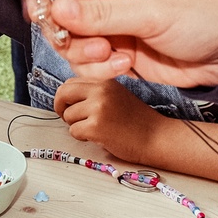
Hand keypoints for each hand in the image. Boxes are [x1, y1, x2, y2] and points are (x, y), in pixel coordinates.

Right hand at [22, 0, 217, 88]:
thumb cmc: (205, 16)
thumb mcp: (154, 12)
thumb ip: (104, 14)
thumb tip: (58, 9)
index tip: (39, 11)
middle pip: (56, 6)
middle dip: (62, 29)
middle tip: (82, 42)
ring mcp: (108, 23)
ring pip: (67, 39)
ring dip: (82, 53)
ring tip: (112, 56)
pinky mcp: (113, 51)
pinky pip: (85, 62)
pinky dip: (98, 69)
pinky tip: (125, 65)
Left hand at [53, 78, 167, 162]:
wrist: (156, 137)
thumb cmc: (136, 121)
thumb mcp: (116, 95)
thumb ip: (94, 92)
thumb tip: (65, 98)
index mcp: (105, 80)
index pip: (70, 82)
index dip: (67, 97)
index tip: (72, 107)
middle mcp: (101, 90)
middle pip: (63, 93)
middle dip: (61, 108)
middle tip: (69, 119)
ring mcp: (98, 107)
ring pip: (67, 116)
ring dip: (76, 126)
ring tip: (96, 129)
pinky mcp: (96, 126)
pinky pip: (73, 131)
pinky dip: (82, 137)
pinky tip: (98, 137)